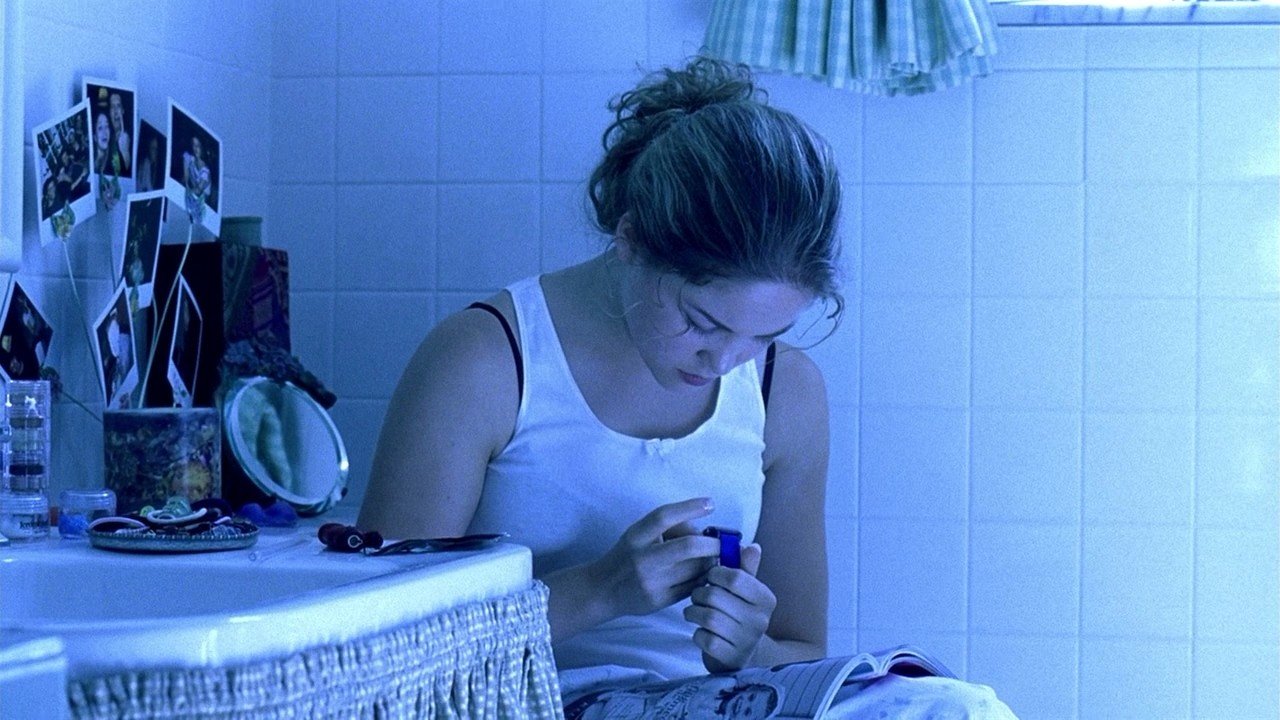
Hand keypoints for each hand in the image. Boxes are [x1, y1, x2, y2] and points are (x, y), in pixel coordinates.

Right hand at [590, 498, 720, 618]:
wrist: (603, 590)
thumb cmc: (628, 555)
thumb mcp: (639, 534)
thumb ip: (668, 528)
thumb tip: (704, 531)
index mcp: (635, 536)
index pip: (664, 517)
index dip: (689, 508)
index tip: (710, 504)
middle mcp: (643, 559)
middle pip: (688, 546)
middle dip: (713, 544)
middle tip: (724, 542)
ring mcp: (651, 583)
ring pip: (695, 569)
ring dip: (711, 561)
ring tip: (713, 558)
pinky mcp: (659, 601)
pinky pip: (692, 587)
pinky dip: (703, 578)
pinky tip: (703, 574)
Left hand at [684, 543, 776, 672]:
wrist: (741, 655)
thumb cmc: (738, 614)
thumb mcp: (745, 591)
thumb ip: (745, 569)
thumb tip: (752, 546)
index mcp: (766, 599)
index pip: (735, 577)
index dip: (715, 574)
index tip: (710, 577)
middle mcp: (760, 620)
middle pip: (715, 596)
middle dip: (699, 594)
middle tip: (697, 596)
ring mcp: (747, 641)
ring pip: (708, 617)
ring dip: (693, 613)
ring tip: (694, 612)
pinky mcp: (731, 658)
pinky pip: (704, 639)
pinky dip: (697, 634)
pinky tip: (701, 631)